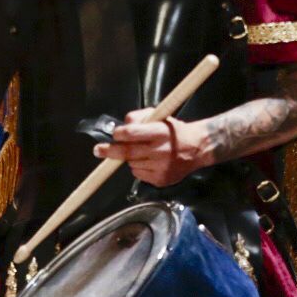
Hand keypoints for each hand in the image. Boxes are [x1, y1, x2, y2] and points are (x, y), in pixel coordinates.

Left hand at [93, 110, 210, 186]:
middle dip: (110, 151)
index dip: (119, 134)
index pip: (131, 134)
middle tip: (98, 150)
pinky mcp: (161, 180)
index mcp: (159, 132)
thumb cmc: (175, 130)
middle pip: (127, 152)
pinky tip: (149, 162)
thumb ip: (139, 117)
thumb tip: (121, 126)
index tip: (115, 134)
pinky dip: (139, 168)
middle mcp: (159, 151)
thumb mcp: (159, 116)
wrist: (197, 148)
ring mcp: (160, 167)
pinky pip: (139, 175)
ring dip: (130, 158)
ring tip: (142, 152)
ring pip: (132, 164)